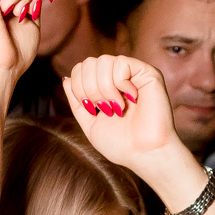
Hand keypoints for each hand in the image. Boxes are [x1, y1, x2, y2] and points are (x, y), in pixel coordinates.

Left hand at [62, 56, 206, 204]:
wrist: (144, 154)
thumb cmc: (121, 144)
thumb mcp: (90, 123)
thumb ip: (76, 102)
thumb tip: (66, 79)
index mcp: (105, 86)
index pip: (81, 68)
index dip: (78, 87)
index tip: (92, 109)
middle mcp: (119, 77)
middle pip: (89, 62)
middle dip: (89, 88)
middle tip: (104, 108)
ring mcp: (133, 73)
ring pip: (103, 61)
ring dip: (104, 88)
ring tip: (117, 107)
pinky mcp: (148, 73)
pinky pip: (121, 63)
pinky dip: (120, 83)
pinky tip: (131, 98)